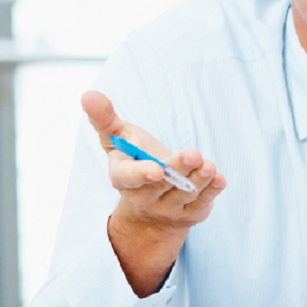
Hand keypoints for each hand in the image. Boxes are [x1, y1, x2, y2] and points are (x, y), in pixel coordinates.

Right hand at [84, 90, 225, 295]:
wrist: (153, 197)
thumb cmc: (134, 158)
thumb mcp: (118, 137)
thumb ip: (105, 118)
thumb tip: (87, 94)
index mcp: (122, 177)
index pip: (127, 178)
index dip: (140, 174)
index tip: (156, 169)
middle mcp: (144, 195)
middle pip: (162, 184)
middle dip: (178, 169)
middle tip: (193, 154)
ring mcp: (168, 206)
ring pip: (184, 193)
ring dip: (199, 179)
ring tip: (208, 165)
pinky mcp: (191, 212)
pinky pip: (202, 202)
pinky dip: (212, 190)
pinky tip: (219, 178)